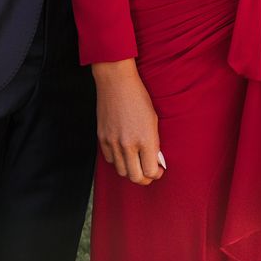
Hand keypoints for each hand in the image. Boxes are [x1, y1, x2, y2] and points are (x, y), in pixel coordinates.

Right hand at [92, 59, 164, 185]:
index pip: (150, 172)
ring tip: (136, 162)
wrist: (116, 82)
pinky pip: (110, 160)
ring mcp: (113, 143)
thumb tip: (154, 161)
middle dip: (145, 178)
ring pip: (122, 172)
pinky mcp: (102, 139)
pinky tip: (123, 152)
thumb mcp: (153, 119)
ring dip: (131, 170)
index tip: (158, 169)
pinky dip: (118, 160)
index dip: (156, 173)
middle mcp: (128, 144)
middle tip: (149, 172)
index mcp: (145, 139)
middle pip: (136, 178)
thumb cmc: (138, 97)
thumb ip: (154, 143)